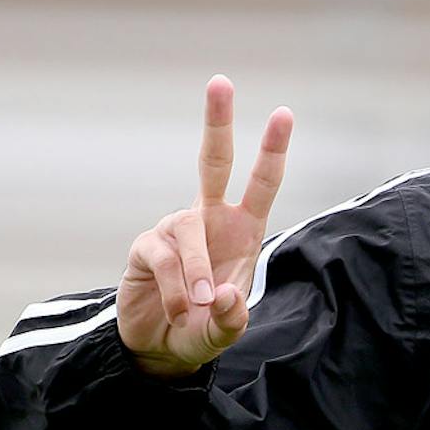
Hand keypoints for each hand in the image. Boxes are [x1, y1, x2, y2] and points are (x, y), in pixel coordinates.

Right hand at [117, 75, 292, 377]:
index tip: (283, 112)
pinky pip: (165, 261)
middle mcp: (208, 219)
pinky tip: (178, 311)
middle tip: (221, 81)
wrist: (162, 348)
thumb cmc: (204, 329)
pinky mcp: (146, 247)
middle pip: (213, 161)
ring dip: (198, 279)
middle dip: (217, 122)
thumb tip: (224, 296)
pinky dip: (176, 291)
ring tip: (197, 310)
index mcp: (241, 230)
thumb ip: (231, 320)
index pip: (260, 184)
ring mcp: (175, 229)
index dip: (272, 150)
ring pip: (191, 240)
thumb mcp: (225, 331)